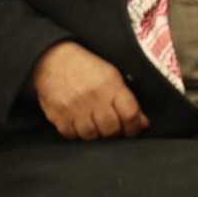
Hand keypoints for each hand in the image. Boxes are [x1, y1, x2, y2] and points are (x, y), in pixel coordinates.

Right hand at [30, 41, 148, 139]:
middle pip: (111, 129)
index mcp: (111, 85)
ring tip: (97, 126)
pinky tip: (81, 125)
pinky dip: (78, 134)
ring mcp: (75, 108)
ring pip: (92, 136)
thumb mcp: (112, 75)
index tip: (133, 130)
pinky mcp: (59, 116)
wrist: (54, 60)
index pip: (130, 113)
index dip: (134, 126)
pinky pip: (72, 136)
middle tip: (115, 129)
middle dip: (116, 133)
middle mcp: (94, 98)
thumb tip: (143, 122)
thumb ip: (128, 100)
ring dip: (97, 135)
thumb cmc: (87, 67)